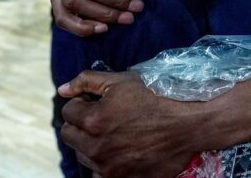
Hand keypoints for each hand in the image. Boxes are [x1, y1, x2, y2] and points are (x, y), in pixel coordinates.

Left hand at [59, 71, 200, 177]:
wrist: (188, 124)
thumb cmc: (156, 98)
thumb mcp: (122, 81)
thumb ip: (87, 81)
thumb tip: (62, 89)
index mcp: (94, 120)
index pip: (68, 112)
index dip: (81, 103)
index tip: (95, 102)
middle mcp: (97, 147)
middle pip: (69, 136)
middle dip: (81, 124)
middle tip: (102, 118)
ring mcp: (109, 168)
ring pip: (83, 156)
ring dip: (91, 144)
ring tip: (114, 134)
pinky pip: (99, 175)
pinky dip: (104, 165)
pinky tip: (119, 152)